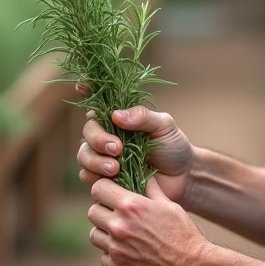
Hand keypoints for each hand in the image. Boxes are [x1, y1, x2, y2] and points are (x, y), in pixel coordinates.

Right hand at [75, 83, 194, 204]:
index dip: (86, 92)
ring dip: (95, 160)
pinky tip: (111, 179)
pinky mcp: (104, 179)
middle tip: (117, 148)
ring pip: (83, 154)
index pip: (99, 102)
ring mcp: (104, 157)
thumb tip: (116, 115)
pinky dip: (94, 176)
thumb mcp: (164, 126)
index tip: (81, 87)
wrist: (182, 178)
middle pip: (88, 131)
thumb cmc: (173, 146)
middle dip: (98, 139)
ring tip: (115, 168)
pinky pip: (87, 176)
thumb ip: (143, 117)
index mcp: (119, 118)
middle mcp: (107, 134)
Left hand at [88, 177, 209, 265]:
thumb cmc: (184, 235)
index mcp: (131, 206)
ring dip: (106, 233)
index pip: (98, 188)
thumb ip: (151, 190)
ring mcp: (116, 249)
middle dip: (104, 211)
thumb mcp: (170, 206)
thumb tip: (144, 175)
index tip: (112, 194)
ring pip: (95, 235)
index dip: (104, 189)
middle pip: (93, 211)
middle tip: (118, 215)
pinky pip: (104, 257)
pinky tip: (130, 252)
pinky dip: (113, 254)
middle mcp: (118, 226)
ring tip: (124, 235)